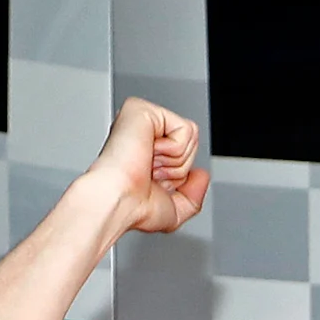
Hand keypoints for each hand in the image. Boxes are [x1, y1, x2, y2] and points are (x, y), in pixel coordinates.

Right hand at [84, 97, 209, 238]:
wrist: (118, 201)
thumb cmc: (134, 208)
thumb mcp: (175, 210)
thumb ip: (194, 196)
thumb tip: (202, 174)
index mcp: (147, 152)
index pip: (187, 155)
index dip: (178, 177)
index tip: (152, 184)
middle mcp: (143, 133)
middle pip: (192, 144)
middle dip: (178, 168)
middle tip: (150, 173)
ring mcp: (142, 119)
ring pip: (191, 135)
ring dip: (174, 160)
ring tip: (147, 164)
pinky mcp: (142, 109)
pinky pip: (186, 129)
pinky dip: (173, 149)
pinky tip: (148, 152)